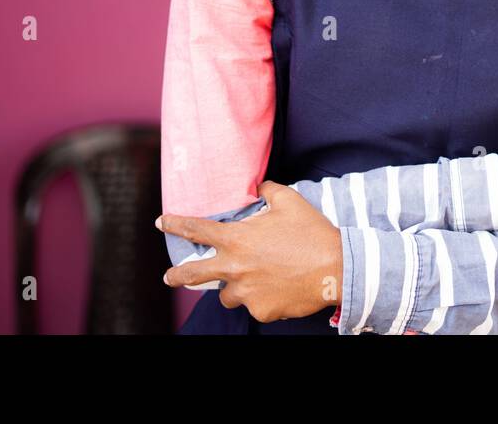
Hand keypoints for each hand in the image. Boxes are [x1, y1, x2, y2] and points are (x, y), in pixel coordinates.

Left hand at [158, 181, 343, 322]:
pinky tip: (281, 288)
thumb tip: (259, 187)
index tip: (162, 223)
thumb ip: (268, 191)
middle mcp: (234, 268)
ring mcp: (246, 293)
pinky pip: (254, 305)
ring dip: (235, 287)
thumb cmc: (311, 232)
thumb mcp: (290, 201)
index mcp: (236, 239)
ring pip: (228, 294)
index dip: (175, 224)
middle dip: (177, 276)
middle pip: (192, 275)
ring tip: (255, 280)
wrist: (336, 268)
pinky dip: (263, 298)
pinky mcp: (261, 310)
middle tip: (169, 277)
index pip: (196, 230)